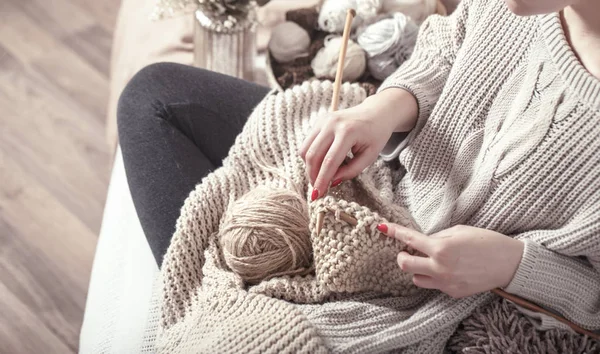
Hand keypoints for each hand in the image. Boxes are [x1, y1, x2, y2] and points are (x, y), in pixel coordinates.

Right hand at [299, 88, 416, 199]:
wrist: (376, 113)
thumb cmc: (375, 136)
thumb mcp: (369, 156)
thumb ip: (351, 171)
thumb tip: (332, 182)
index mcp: (348, 132)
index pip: (329, 161)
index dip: (322, 180)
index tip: (318, 195)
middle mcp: (332, 124)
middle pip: (313, 155)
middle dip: (312, 176)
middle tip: (318, 189)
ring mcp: (323, 120)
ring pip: (305, 150)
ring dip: (309, 167)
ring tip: (320, 176)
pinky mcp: (318, 121)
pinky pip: (307, 143)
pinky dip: (311, 157)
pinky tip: (322, 162)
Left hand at [378, 223, 524, 297]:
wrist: (510, 264)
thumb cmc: (487, 242)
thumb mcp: (460, 231)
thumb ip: (438, 236)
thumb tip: (424, 241)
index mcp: (441, 248)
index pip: (410, 240)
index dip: (394, 232)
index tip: (383, 228)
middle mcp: (439, 268)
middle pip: (405, 265)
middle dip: (402, 257)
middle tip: (408, 252)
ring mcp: (445, 283)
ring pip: (416, 279)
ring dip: (418, 269)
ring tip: (430, 262)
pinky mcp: (452, 293)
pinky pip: (434, 286)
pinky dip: (435, 277)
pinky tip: (448, 270)